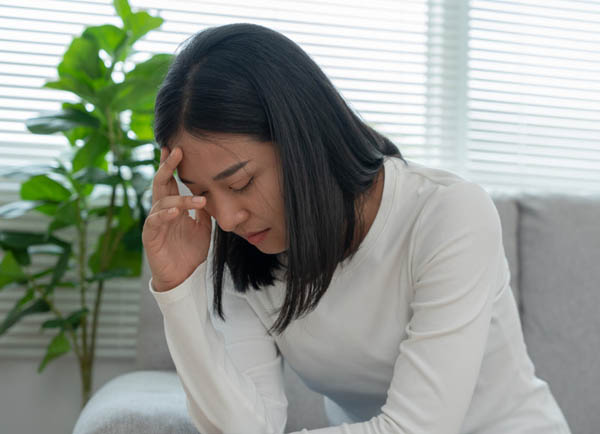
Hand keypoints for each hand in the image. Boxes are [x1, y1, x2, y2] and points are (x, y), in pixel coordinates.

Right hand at [142, 146, 211, 291]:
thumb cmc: (191, 251)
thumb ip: (204, 209)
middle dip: (167, 166)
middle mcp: (162, 210)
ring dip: (181, 199)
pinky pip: (155, 221)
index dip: (173, 165)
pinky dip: (165, 215)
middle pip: (161, 183)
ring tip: (200, 200)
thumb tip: (211, 191)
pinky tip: (176, 212)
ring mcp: (155, 222)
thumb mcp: (203, 226)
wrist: (183, 277)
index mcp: (174, 206)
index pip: (171, 181)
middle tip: (177, 151)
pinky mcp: (151, 236)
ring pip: (162, 202)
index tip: (178, 147)